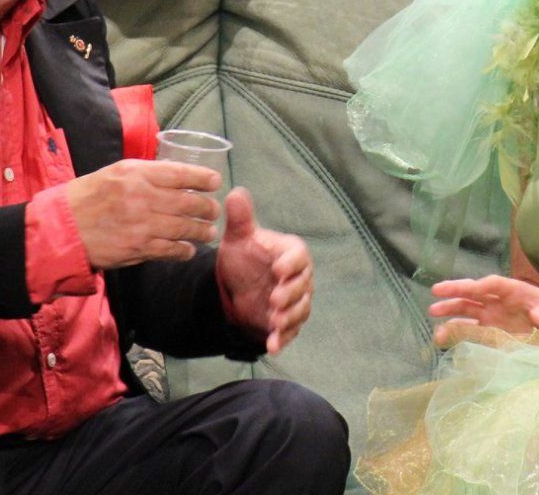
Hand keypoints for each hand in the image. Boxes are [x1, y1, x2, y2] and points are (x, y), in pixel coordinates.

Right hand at [64, 159, 219, 269]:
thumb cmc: (89, 196)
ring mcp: (142, 225)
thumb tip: (176, 176)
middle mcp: (142, 198)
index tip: (216, 181)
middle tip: (215, 210)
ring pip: (184, 227)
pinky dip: (184, 250)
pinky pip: (171, 249)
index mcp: (136, 174)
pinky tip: (190, 249)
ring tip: (209, 231)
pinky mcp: (138, 248)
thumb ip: (146, 173)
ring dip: (202, 230)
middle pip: (188, 202)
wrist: (63, 229)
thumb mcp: (116, 172)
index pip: (180, 174)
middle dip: (208, 207)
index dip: (203, 178)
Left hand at [214, 188, 314, 354]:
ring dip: (289, 318)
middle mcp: (298, 277)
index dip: (291, 263)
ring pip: (300, 310)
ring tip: (274, 323)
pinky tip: (272, 346)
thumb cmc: (243, 257)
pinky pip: (290, 331)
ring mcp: (295, 301)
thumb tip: (235, 192)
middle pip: (303, 285)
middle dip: (291, 294)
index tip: (278, 269)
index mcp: (290, 253)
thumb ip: (240, 218)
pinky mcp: (287, 322)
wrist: (237, 288)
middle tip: (275, 299)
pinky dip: (282, 339)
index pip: (298, 256)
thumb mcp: (238, 238)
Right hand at [427, 273, 538, 347]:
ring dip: (450, 310)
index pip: (494, 284)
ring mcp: (490, 317)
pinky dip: (454, 333)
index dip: (482, 285)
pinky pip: (468, 331)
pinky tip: (441, 337)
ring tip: (433, 313)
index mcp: (513, 290)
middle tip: (436, 291)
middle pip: (473, 293)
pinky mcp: (488, 334)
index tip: (471, 288)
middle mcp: (497, 301)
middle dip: (456, 291)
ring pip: (466, 310)